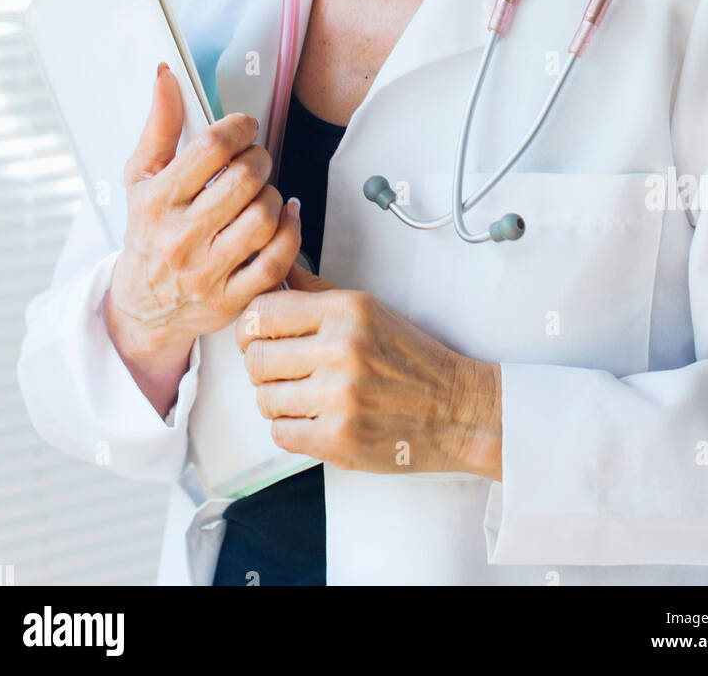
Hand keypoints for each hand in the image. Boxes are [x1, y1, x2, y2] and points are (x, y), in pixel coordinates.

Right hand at [106, 64, 300, 376]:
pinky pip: (277, 260)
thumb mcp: (141, 177)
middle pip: (244, 180)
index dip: (238, 128)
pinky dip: (290, 232)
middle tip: (256, 159)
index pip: (209, 148)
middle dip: (260, 159)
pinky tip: (284, 217)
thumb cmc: (146, 233)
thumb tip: (166, 76)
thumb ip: (159, 126)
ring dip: (273, 195)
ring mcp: (207, 271)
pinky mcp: (231, 299)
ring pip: (264, 217)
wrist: (142, 306)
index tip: (245, 128)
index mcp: (157, 201)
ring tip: (261, 192)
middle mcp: (180, 237)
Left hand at [236, 260, 502, 479]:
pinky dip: (292, 429)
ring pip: (265, 399)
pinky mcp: (339, 439)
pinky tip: (317, 417)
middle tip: (282, 369)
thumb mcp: (367, 308)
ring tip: (307, 395)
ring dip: (278, 400)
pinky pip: (281, 434)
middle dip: (261, 366)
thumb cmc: (411, 358)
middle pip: (256, 359)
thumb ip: (315, 291)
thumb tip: (276, 268)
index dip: (252, 326)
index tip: (260, 335)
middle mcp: (341, 350)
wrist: (456, 408)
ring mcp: (339, 398)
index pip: (261, 312)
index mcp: (346, 311)